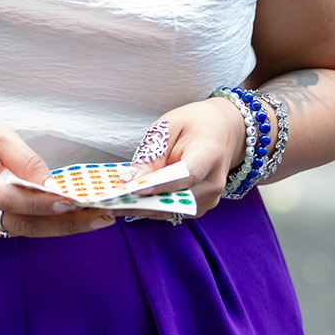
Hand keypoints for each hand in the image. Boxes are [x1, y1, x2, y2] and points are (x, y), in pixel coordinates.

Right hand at [0, 113, 117, 238]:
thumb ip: (23, 158)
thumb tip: (51, 182)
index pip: (11, 199)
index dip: (43, 203)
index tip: (74, 201)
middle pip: (25, 225)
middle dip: (66, 224)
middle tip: (103, 217)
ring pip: (25, 232)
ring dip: (61, 226)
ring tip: (96, 217)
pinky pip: (18, 230)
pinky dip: (45, 224)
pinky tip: (70, 216)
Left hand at [125, 96, 252, 217]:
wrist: (222, 130)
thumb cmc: (194, 124)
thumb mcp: (168, 126)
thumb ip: (151, 154)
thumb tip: (130, 180)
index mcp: (209, 154)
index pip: (186, 175)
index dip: (159, 185)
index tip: (132, 189)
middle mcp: (214, 182)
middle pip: (177, 199)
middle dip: (143, 202)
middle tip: (113, 202)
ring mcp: (210, 198)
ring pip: (173, 209)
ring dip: (145, 208)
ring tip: (115, 203)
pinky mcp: (202, 206)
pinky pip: (174, 210)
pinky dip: (153, 206)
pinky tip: (132, 202)